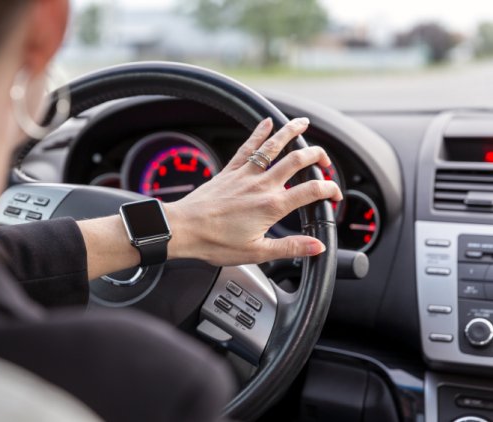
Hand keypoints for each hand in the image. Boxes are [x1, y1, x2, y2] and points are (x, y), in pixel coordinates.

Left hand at [165, 117, 342, 266]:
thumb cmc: (215, 243)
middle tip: (325, 162)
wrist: (183, 229)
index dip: (330, 189)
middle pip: (298, 160)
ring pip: (274, 146)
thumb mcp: (257, 252)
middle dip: (317, 156)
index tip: (335, 195)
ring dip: (291, 132)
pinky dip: (259, 132)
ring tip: (304, 123)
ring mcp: (245, 175)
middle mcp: (262, 185)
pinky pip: (248, 147)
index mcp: (272, 206)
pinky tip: (267, 122)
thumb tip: (317, 246)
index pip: (312, 190)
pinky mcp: (230, 171)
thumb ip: (290, 247)